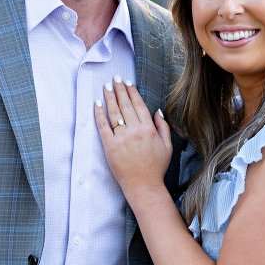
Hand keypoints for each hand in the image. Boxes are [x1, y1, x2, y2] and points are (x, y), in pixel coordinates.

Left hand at [95, 77, 172, 196]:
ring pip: (114, 112)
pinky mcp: (110, 146)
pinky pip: (103, 126)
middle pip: (125, 105)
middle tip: (115, 78)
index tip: (127, 82)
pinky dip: (99, 114)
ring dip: (109, 97)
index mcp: (149, 129)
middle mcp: (135, 130)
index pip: (138, 105)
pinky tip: (97, 104)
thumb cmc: (156, 168)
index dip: (132, 92)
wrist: (144, 186)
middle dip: (119, 89)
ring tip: (106, 86)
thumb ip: (163, 127)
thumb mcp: (167, 146)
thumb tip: (157, 111)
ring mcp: (121, 138)